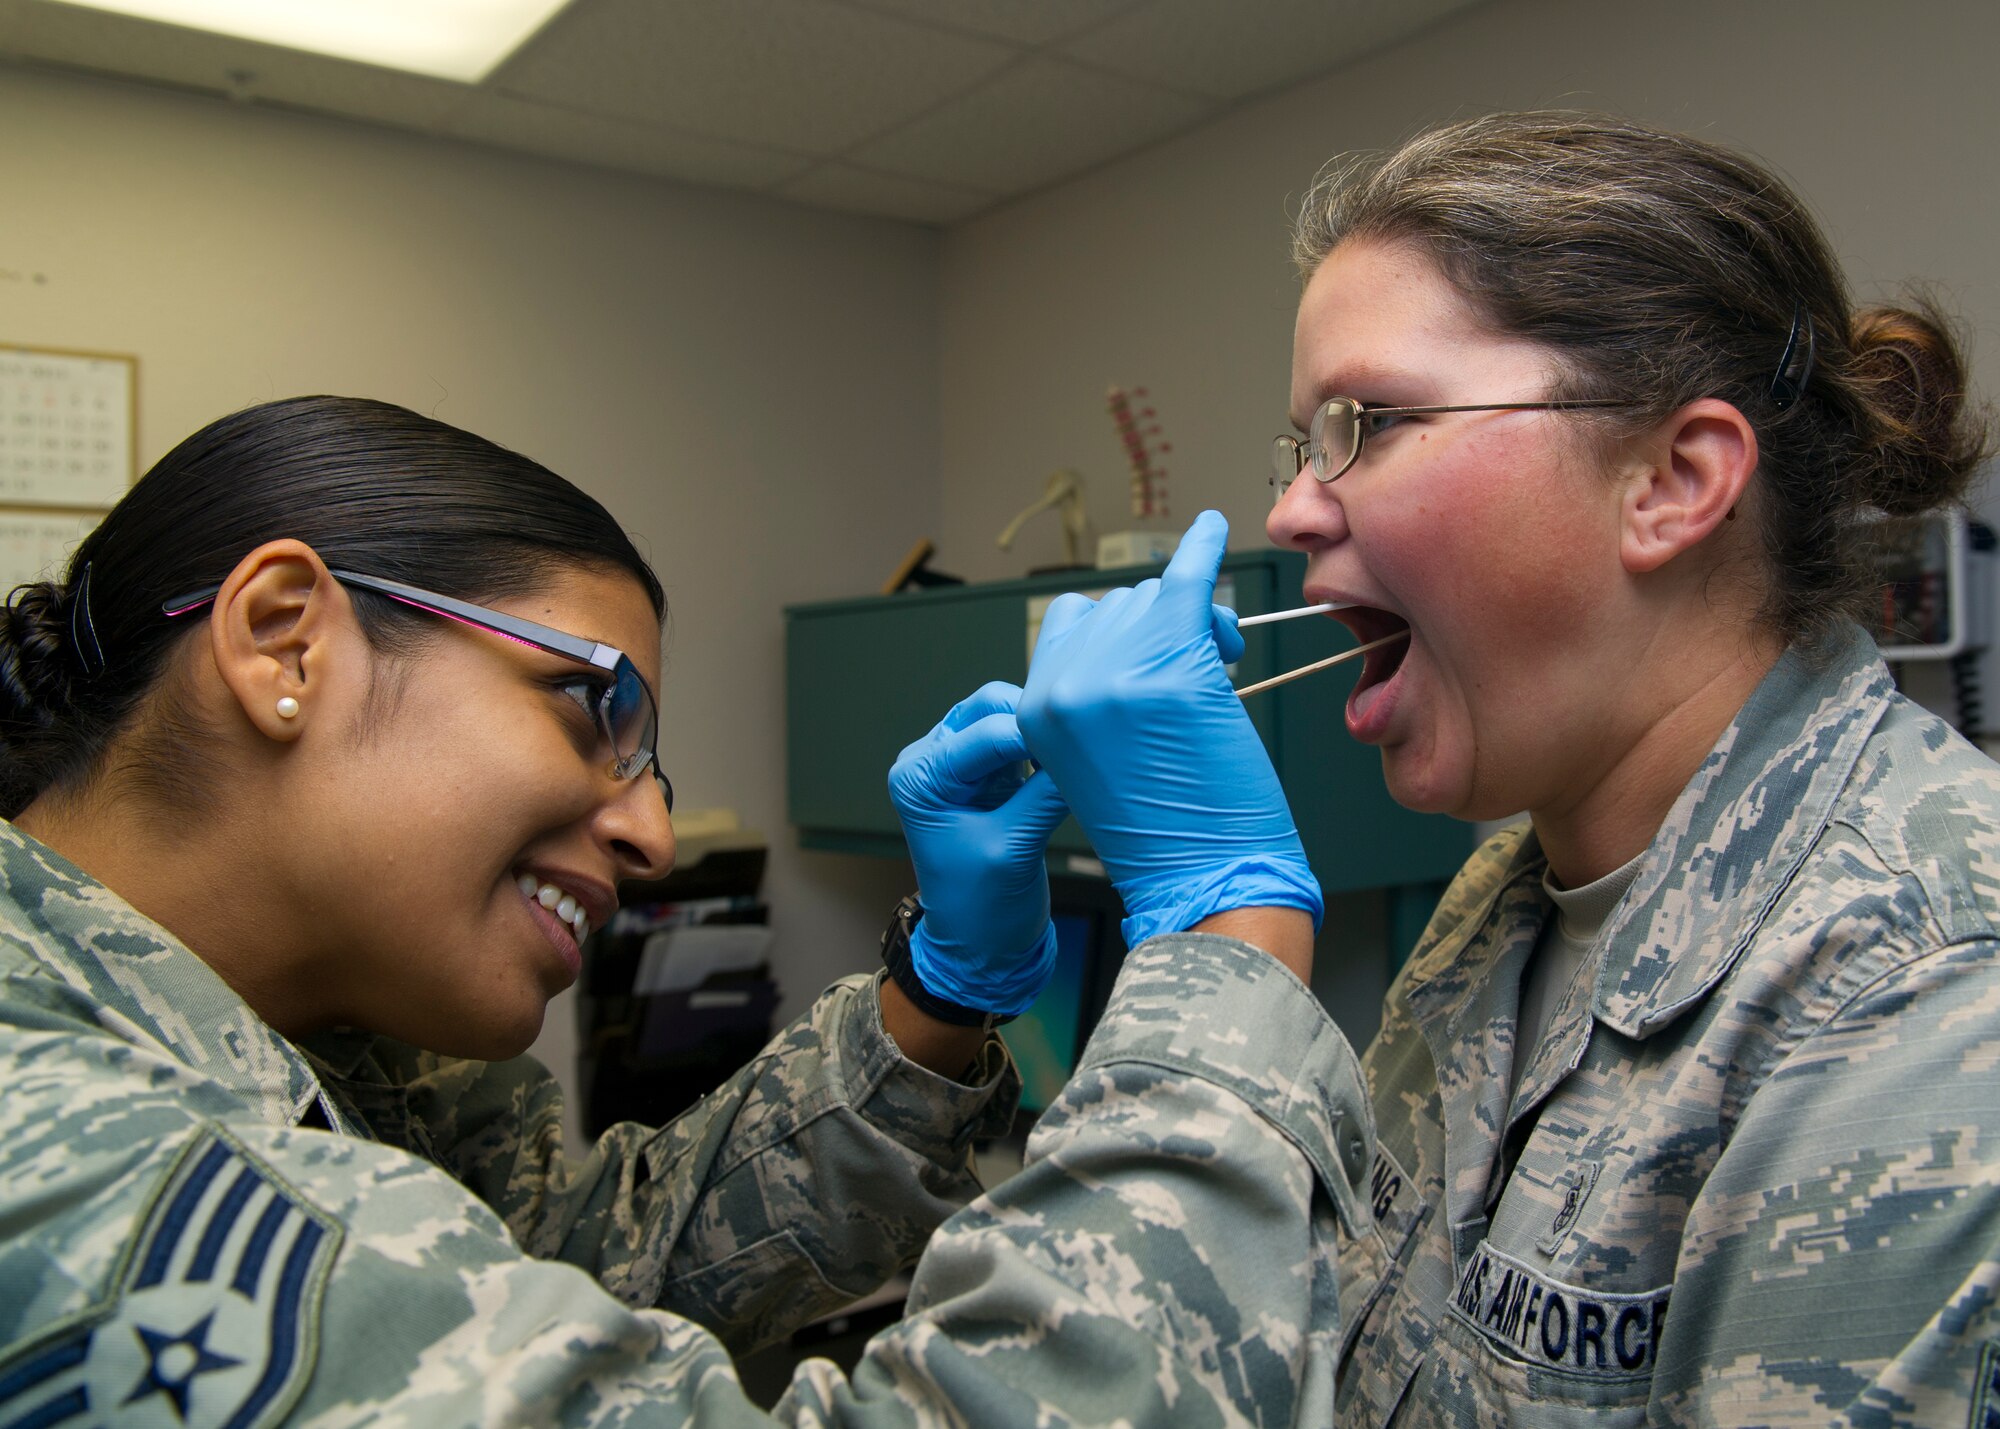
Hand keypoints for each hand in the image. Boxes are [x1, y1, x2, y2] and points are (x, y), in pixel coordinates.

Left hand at [888, 682, 1069, 1015]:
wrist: (980, 948)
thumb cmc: (981, 908)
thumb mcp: (1014, 848)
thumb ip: (1045, 793)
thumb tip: (1085, 750)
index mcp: (920, 776)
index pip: (983, 731)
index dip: (1032, 733)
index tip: (1079, 740)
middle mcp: (932, 762)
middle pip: (989, 707)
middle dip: (1032, 720)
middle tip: (1076, 742)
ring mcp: (961, 767)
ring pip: (1006, 718)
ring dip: (1040, 733)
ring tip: (1075, 756)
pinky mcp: (988, 778)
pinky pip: (1019, 743)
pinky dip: (1044, 749)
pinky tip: (1069, 768)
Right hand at [1017, 510, 1322, 945]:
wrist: (1207, 877)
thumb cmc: (1167, 832)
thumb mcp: (1094, 762)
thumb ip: (1090, 698)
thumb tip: (1129, 631)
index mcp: (1035, 710)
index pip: (1071, 626)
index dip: (1122, 637)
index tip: (1154, 667)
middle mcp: (1064, 684)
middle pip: (1116, 606)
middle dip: (1162, 627)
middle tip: (1204, 673)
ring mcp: (1117, 672)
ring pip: (1155, 599)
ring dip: (1193, 620)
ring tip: (1220, 668)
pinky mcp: (1174, 664)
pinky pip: (1187, 580)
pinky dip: (1205, 547)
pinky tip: (1216, 528)